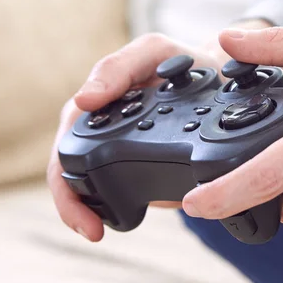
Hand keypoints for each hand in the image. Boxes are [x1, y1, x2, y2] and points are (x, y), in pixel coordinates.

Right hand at [47, 33, 228, 240]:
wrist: (219, 78)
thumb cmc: (182, 62)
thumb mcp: (152, 52)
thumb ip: (119, 68)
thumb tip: (83, 100)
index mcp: (99, 106)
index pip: (67, 143)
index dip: (64, 178)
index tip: (78, 204)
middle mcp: (104, 130)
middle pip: (72, 174)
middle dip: (73, 205)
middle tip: (91, 229)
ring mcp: (123, 151)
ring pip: (93, 188)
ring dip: (91, 211)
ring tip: (99, 230)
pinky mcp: (145, 166)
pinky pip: (124, 193)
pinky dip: (118, 210)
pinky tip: (124, 221)